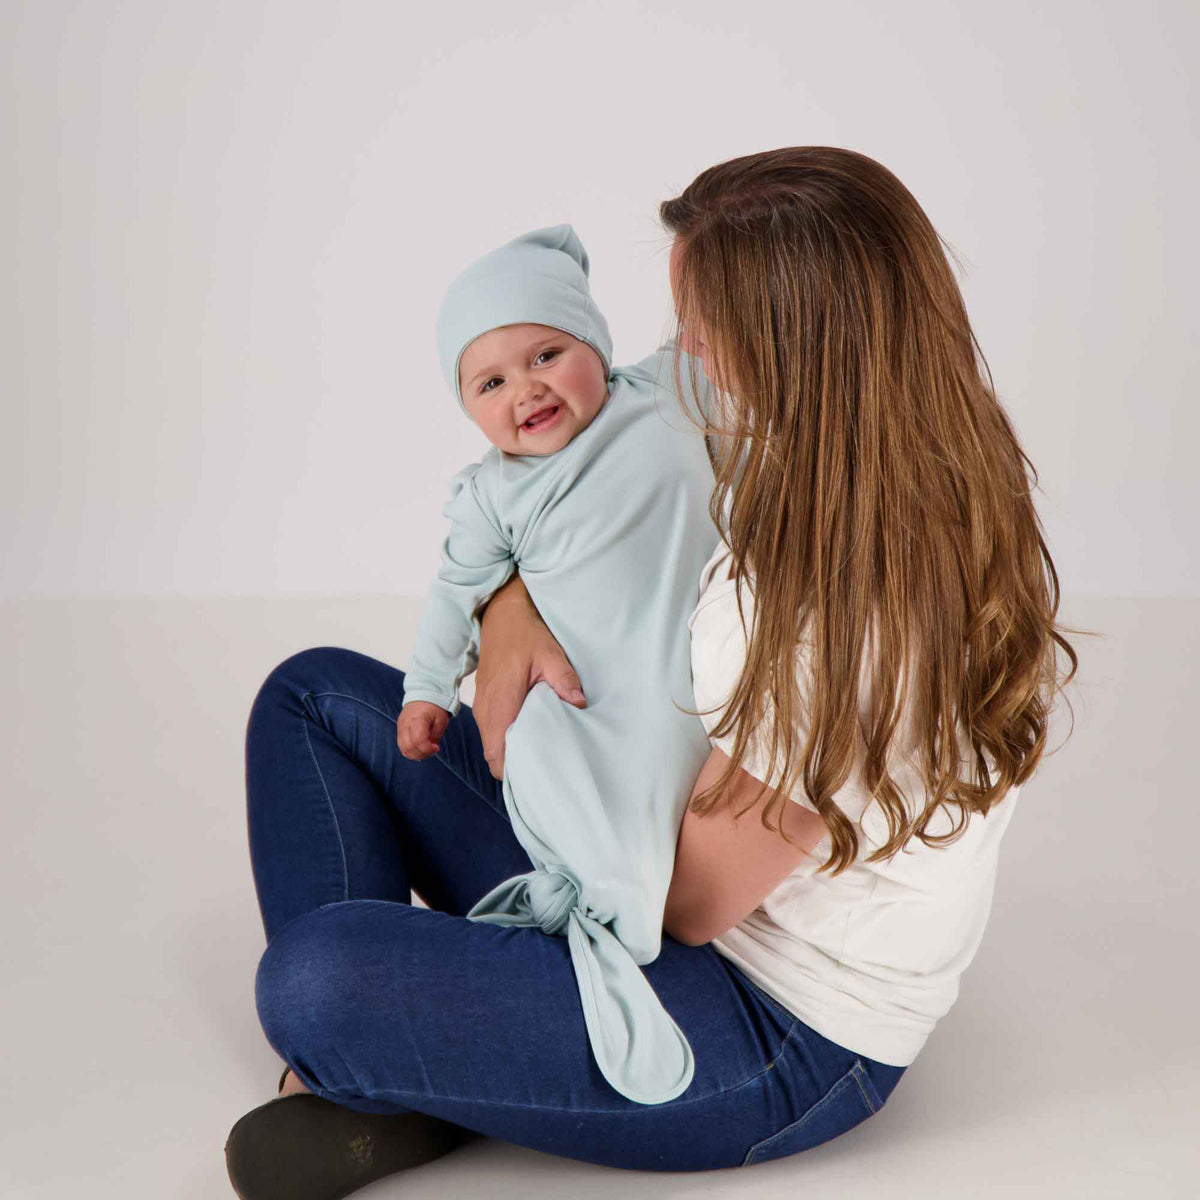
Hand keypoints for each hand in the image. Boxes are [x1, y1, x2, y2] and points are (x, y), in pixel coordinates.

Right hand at [396, 701, 450, 759]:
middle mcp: (405, 724)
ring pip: (404, 749)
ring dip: (416, 754)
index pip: (418, 741)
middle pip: (409, 748)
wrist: (423, 694)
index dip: (428, 749)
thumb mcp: (441, 720)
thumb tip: (429, 748)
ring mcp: (400, 727)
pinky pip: (402, 746)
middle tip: (432, 750)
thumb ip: (435, 736)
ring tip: (426, 750)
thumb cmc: (434, 707)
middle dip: (422, 754)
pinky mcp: (399, 730)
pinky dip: (411, 751)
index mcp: (417, 719)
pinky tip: (420, 748)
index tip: (436, 747)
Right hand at [475, 573, 585, 778]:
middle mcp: (486, 710)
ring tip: (540, 758)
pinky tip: (530, 737)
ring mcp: (482, 706)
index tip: (536, 777)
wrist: (502, 614)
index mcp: (500, 703)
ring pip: (492, 745)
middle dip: (514, 768)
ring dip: (510, 754)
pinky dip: (506, 740)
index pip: (497, 754)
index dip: (513, 771)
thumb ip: (564, 680)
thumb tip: (579, 704)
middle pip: (493, 756)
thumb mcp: (550, 653)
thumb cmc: (525, 634)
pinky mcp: (485, 701)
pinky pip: (492, 732)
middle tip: (544, 772)